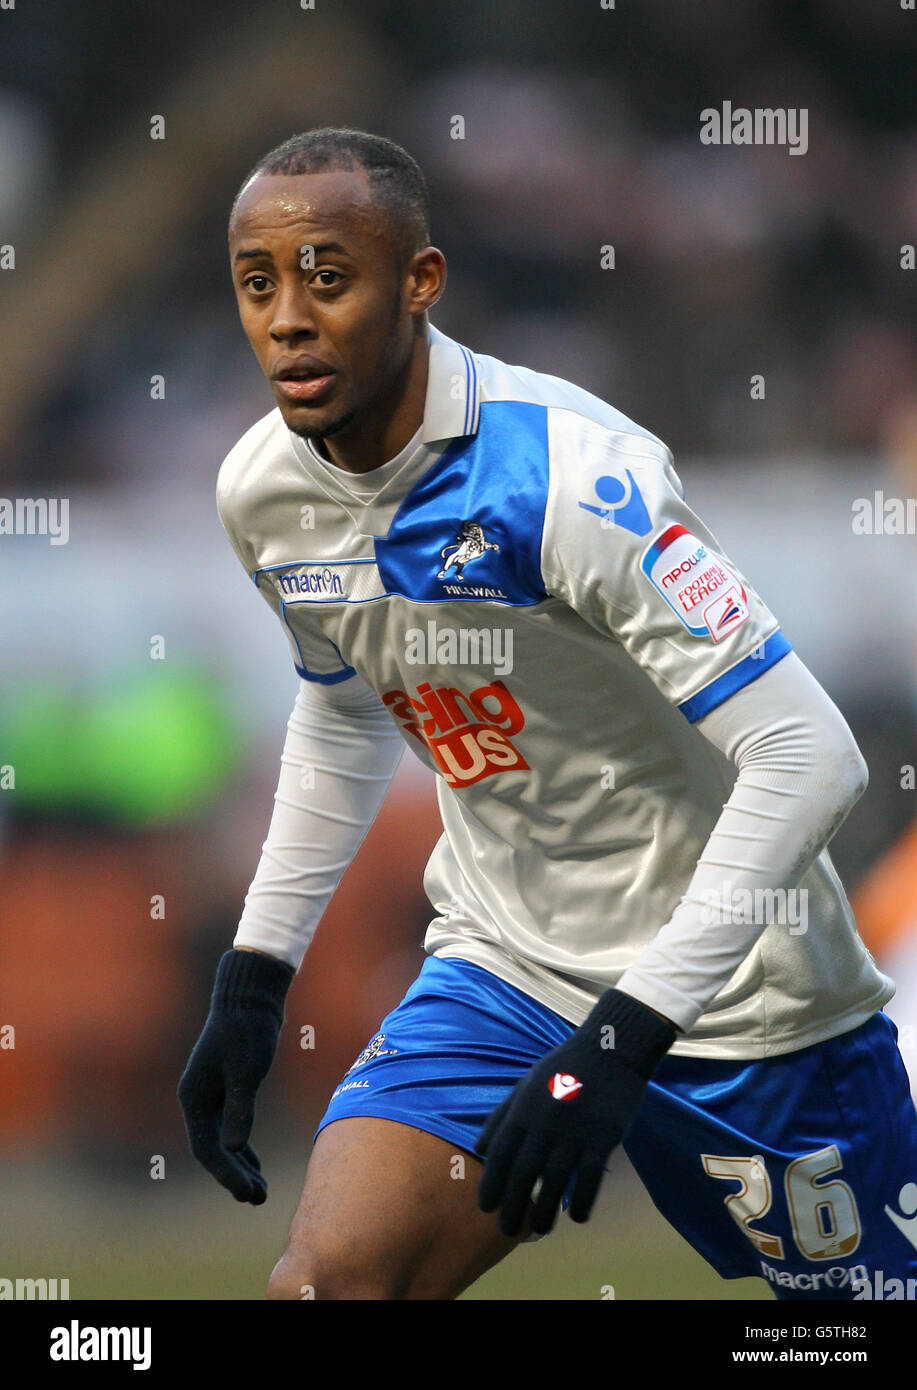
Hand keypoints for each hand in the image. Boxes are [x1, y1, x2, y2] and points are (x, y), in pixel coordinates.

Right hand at [178, 948, 293, 1203]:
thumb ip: (240, 1108)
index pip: (206, 1149)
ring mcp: (211, 1094)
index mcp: (194, 1097)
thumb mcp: (247, 1070)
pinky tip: (255, 1164)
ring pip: (220, 1141)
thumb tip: (234, 1148)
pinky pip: (229, 1129)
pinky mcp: (227, 1089)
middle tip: (258, 1199)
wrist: (252, 998)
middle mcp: (198, 1099)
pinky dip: (243, 1148)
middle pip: (212, 1150)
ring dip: (239, 1166)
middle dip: (233, 1176)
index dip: (226, 1174)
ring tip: (260, 1191)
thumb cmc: (249, 1030)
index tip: (247, 1193)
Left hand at [475, 990, 675, 1235]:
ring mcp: (575, 1131)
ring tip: (540, 1230)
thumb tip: (479, 1147)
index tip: (485, 1208)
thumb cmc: (564, 1068)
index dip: (491, 1183)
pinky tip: (578, 1217)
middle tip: (507, 1232)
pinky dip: (583, 1201)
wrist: (610, 1051)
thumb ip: (502, 1115)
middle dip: (513, 1206)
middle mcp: (545, 1122)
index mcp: (524, 1108)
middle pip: (524, 1173)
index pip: (501, 1154)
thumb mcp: (526, 1084)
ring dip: (546, 1211)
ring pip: (556, 1181)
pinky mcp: (603, 1137)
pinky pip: (590, 1177)